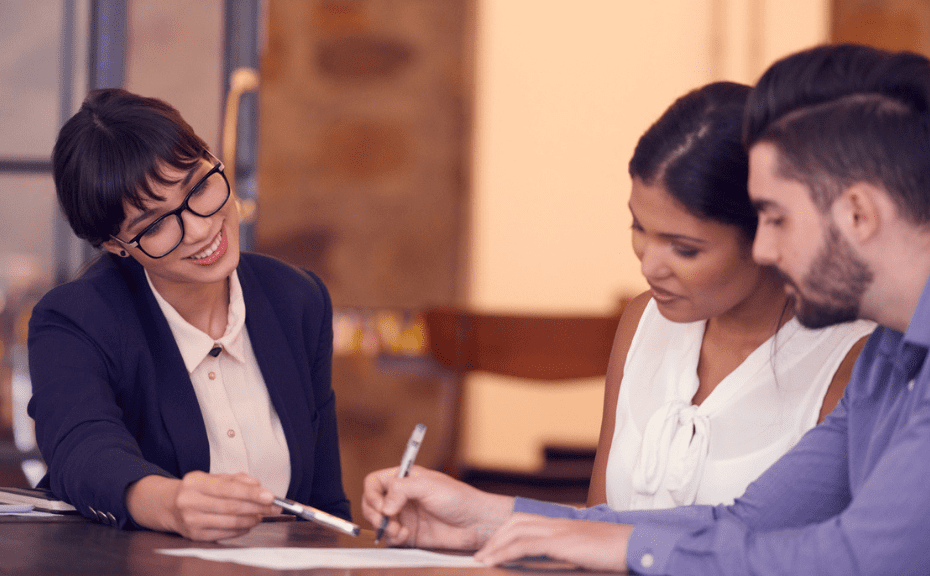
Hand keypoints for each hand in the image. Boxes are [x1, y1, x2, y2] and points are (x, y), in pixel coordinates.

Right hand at [126, 471, 278, 540]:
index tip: (270, 496)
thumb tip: (258, 486)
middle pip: (232, 507)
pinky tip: (248, 524)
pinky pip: (225, 533)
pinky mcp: (194, 536)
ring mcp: (191, 520)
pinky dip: (241, 529)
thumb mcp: (213, 477)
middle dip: (257, 507)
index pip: (229, 488)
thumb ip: (237, 479)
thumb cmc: (196, 489)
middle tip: (273, 508)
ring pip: (230, 522)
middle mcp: (190, 501)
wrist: (168, 505)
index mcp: (195, 482)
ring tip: (261, 515)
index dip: (252, 493)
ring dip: (251, 519)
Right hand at [361, 465, 513, 549]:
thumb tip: (384, 507)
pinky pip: (389, 538)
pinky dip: (392, 538)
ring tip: (398, 530)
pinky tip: (405, 536)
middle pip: (371, 503)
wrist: (475, 523)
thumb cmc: (458, 498)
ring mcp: (404, 516)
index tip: (382, 505)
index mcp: (404, 479)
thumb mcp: (428, 485)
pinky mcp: (408, 535)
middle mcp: (401, 497)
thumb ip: (402, 490)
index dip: (372, 494)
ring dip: (383, 528)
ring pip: (377, 522)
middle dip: (374, 513)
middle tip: (386, 520)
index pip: (374, 482)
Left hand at [475, 513, 632, 571]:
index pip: (526, 521)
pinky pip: (526, 545)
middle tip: (481, 554)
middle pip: (516, 522)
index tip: (493, 547)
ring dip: (495, 546)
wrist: (636, 545)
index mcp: (563, 523)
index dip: (506, 532)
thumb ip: (569, 551)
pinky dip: (507, 552)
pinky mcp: (562, 542)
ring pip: (516, 531)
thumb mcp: (587, 550)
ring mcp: (559, 530)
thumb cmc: (616, 551)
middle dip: (495, 538)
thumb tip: (557, 561)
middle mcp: (558, 522)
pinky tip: (496, 562)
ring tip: (482, 560)